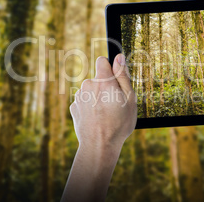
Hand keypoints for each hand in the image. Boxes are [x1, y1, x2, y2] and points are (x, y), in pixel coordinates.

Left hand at [62, 54, 136, 201]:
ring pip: (91, 91)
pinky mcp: (74, 108)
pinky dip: (90, 107)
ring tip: (106, 114)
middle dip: (106, 87)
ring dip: (97, 97)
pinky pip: (84, 102)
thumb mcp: (129, 99)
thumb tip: (119, 57)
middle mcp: (88, 85)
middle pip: (98, 79)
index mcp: (102, 81)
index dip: (110, 69)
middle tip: (115, 104)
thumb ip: (123, 76)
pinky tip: (96, 119)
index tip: (115, 80)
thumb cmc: (119, 123)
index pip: (102, 61)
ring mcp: (79, 97)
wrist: (99, 146)